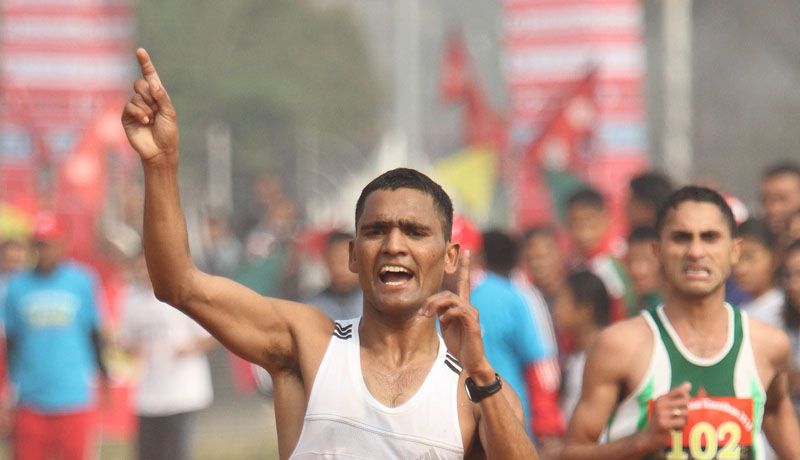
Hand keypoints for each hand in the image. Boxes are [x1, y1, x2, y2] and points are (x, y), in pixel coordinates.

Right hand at [121, 48, 178, 163]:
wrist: (160, 151)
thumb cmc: (168, 133)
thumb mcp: (169, 113)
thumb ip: (161, 96)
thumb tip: (151, 81)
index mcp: (157, 96)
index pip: (150, 76)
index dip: (145, 63)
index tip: (140, 51)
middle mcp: (145, 100)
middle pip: (140, 84)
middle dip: (149, 95)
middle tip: (156, 109)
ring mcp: (135, 108)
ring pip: (136, 96)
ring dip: (147, 109)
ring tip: (151, 121)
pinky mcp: (126, 117)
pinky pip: (129, 106)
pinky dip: (139, 113)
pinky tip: (145, 122)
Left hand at [419, 250, 491, 380]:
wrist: (470, 362)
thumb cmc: (459, 344)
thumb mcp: (446, 326)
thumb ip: (441, 312)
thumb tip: (433, 304)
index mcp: (462, 306)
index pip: (463, 282)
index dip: (464, 266)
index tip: (465, 250)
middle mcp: (468, 307)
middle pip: (447, 292)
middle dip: (431, 300)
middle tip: (422, 313)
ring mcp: (471, 314)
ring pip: (451, 299)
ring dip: (435, 306)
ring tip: (428, 316)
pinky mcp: (472, 323)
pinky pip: (458, 310)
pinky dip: (447, 314)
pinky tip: (443, 322)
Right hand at [643, 382, 690, 448]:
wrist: (649, 437)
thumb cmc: (661, 420)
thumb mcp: (666, 406)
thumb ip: (677, 395)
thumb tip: (689, 384)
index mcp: (661, 398)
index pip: (681, 391)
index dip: (687, 397)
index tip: (682, 405)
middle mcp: (660, 404)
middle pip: (686, 402)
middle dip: (686, 411)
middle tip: (679, 417)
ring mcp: (661, 414)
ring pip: (685, 413)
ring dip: (684, 421)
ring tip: (676, 424)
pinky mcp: (664, 424)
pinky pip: (682, 422)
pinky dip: (681, 427)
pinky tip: (674, 430)